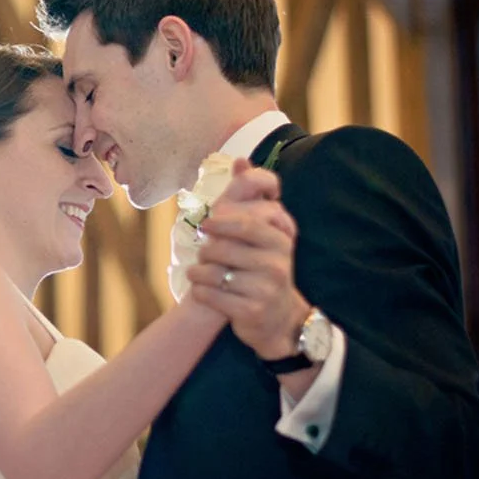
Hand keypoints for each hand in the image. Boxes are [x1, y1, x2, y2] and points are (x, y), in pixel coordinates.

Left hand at [188, 170, 305, 361]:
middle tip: (204, 254)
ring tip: (200, 273)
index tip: (205, 225)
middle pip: (223, 249)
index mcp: (280, 240)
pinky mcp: (252, 312)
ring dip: (198, 272)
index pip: (246, 224)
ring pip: (214, 273)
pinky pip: (211, 296)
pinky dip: (200, 292)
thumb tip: (240, 159)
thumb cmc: (263, 267)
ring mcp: (266, 290)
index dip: (220, 223)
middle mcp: (277, 265)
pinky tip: (203, 291)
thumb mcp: (263, 231)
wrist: (278, 318)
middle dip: (206, 251)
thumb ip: (252, 193)